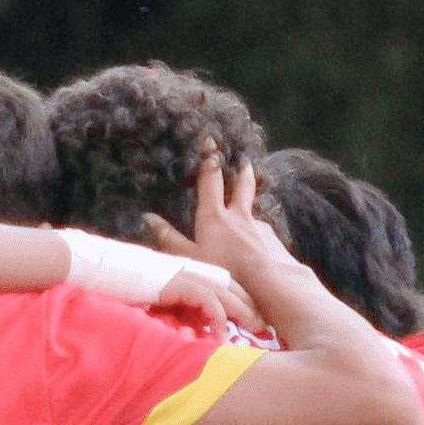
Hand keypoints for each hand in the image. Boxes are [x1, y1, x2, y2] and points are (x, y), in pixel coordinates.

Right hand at [124, 159, 274, 331]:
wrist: (268, 282)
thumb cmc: (224, 271)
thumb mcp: (189, 257)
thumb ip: (169, 239)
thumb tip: (149, 218)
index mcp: (214, 216)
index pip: (211, 181)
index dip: (209, 161)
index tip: (210, 142)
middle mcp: (239, 217)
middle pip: (242, 187)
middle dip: (241, 172)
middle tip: (245, 161)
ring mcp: (259, 228)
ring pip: (253, 212)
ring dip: (251, 206)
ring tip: (250, 208)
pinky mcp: (274, 243)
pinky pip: (265, 235)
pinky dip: (261, 238)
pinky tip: (261, 248)